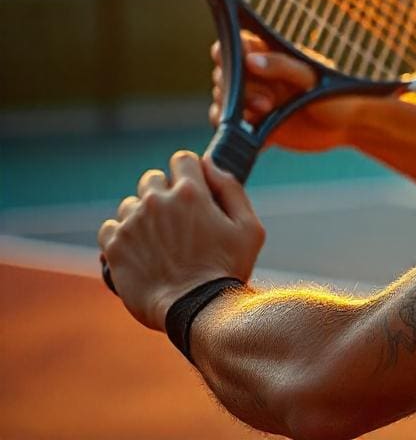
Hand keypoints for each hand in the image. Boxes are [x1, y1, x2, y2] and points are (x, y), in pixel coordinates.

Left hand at [97, 152, 264, 329]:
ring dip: (142, 216)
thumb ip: (231, 188)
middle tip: (176, 220)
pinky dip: (121, 236)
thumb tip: (210, 164)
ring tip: (158, 242)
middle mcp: (157, 201)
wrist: (196, 311)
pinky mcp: (114, 247)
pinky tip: (138, 250)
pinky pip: (109, 227)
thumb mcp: (249, 228)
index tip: (192, 188)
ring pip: (130, 204)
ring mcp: (132, 223)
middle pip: (152, 178)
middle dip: (164, 193)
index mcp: (191, 192)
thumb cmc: (227, 270)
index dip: (189, 172)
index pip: (182, 159)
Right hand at [211, 32, 364, 152]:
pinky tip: (260, 134)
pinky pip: (230, 128)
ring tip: (266, 113)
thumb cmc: (335, 93)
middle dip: (238, 88)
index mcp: (269, 56)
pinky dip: (237, 132)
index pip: (234, 46)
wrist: (348, 127)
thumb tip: (250, 60)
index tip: (241, 66)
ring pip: (223, 102)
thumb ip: (282, 66)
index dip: (227, 54)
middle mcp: (257, 77)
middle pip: (223, 76)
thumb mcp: (312, 77)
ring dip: (236, 110)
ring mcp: (254, 101)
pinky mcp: (255, 126)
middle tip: (268, 101)